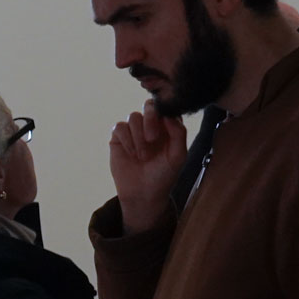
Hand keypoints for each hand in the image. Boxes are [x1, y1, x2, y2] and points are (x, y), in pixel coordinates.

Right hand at [109, 100, 188, 234]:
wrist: (143, 193)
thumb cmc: (164, 175)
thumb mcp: (178, 156)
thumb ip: (179, 133)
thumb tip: (168, 115)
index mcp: (167, 127)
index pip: (166, 108)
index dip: (165, 113)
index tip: (165, 127)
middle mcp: (151, 125)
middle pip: (149, 106)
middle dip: (150, 119)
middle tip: (152, 138)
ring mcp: (134, 131)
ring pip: (133, 117)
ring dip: (138, 136)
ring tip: (143, 155)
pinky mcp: (119, 137)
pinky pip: (119, 127)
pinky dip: (126, 139)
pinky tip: (132, 154)